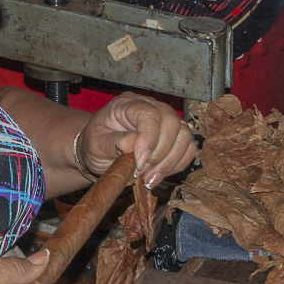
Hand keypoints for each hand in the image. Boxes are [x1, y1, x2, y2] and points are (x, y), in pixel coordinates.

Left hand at [79, 92, 196, 188]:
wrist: (100, 150)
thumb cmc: (96, 143)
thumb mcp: (95, 143)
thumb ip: (111, 142)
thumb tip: (130, 144)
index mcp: (127, 104)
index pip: (148, 114)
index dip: (149, 139)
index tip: (140, 162)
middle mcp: (150, 107)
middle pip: (171, 123)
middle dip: (159, 154)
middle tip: (141, 174)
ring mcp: (165, 121)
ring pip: (184, 137)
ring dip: (169, 162)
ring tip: (148, 179)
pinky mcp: (174, 137)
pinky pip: (188, 149)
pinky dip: (177, 165)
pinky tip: (158, 175)